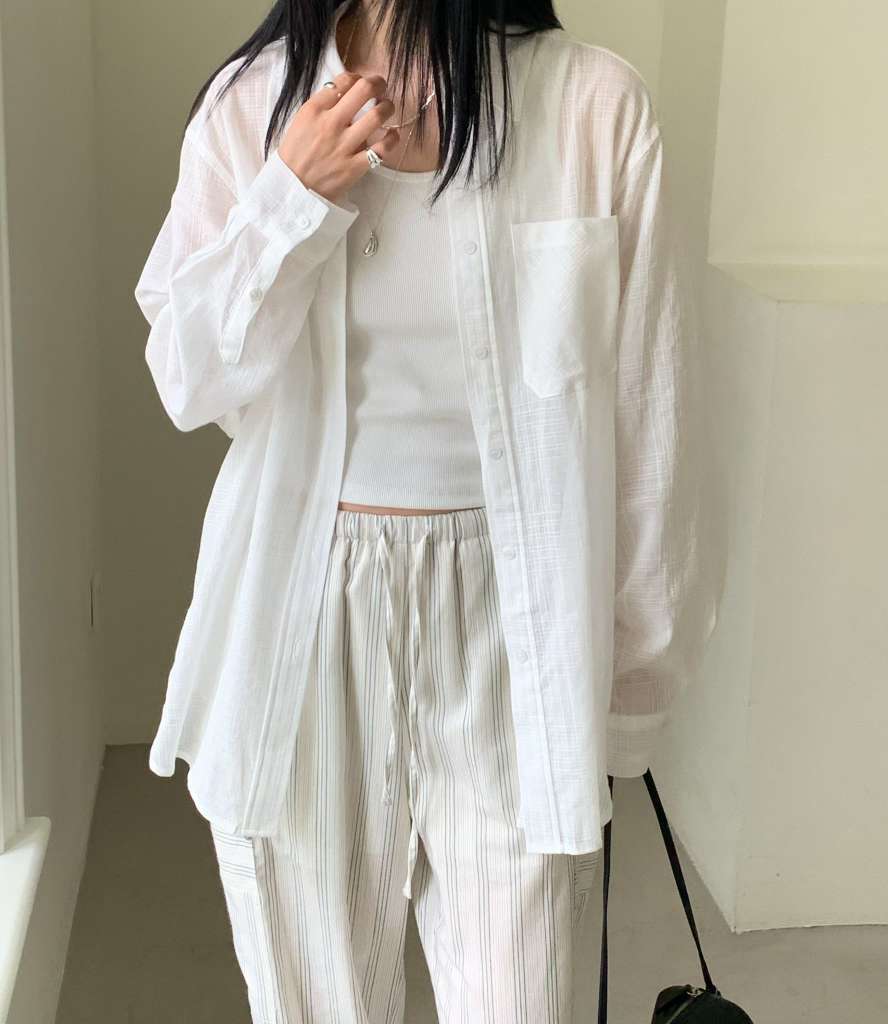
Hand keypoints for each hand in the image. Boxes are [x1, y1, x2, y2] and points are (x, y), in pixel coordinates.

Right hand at [277, 71, 401, 204]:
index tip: (360, 83)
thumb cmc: (295, 155)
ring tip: (387, 108)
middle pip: (364, 90)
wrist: (291, 189)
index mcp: (314, 110)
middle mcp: (331, 124)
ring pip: (377, 116)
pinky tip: (392, 135)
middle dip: (378, 83)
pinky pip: (382, 149)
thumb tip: (345, 93)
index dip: (357, 77)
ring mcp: (344, 146)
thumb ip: (321, 107)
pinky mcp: (354, 167)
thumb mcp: (300, 122)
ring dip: (388, 107)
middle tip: (381, 87)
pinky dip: (392, 139)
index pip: (344, 81)